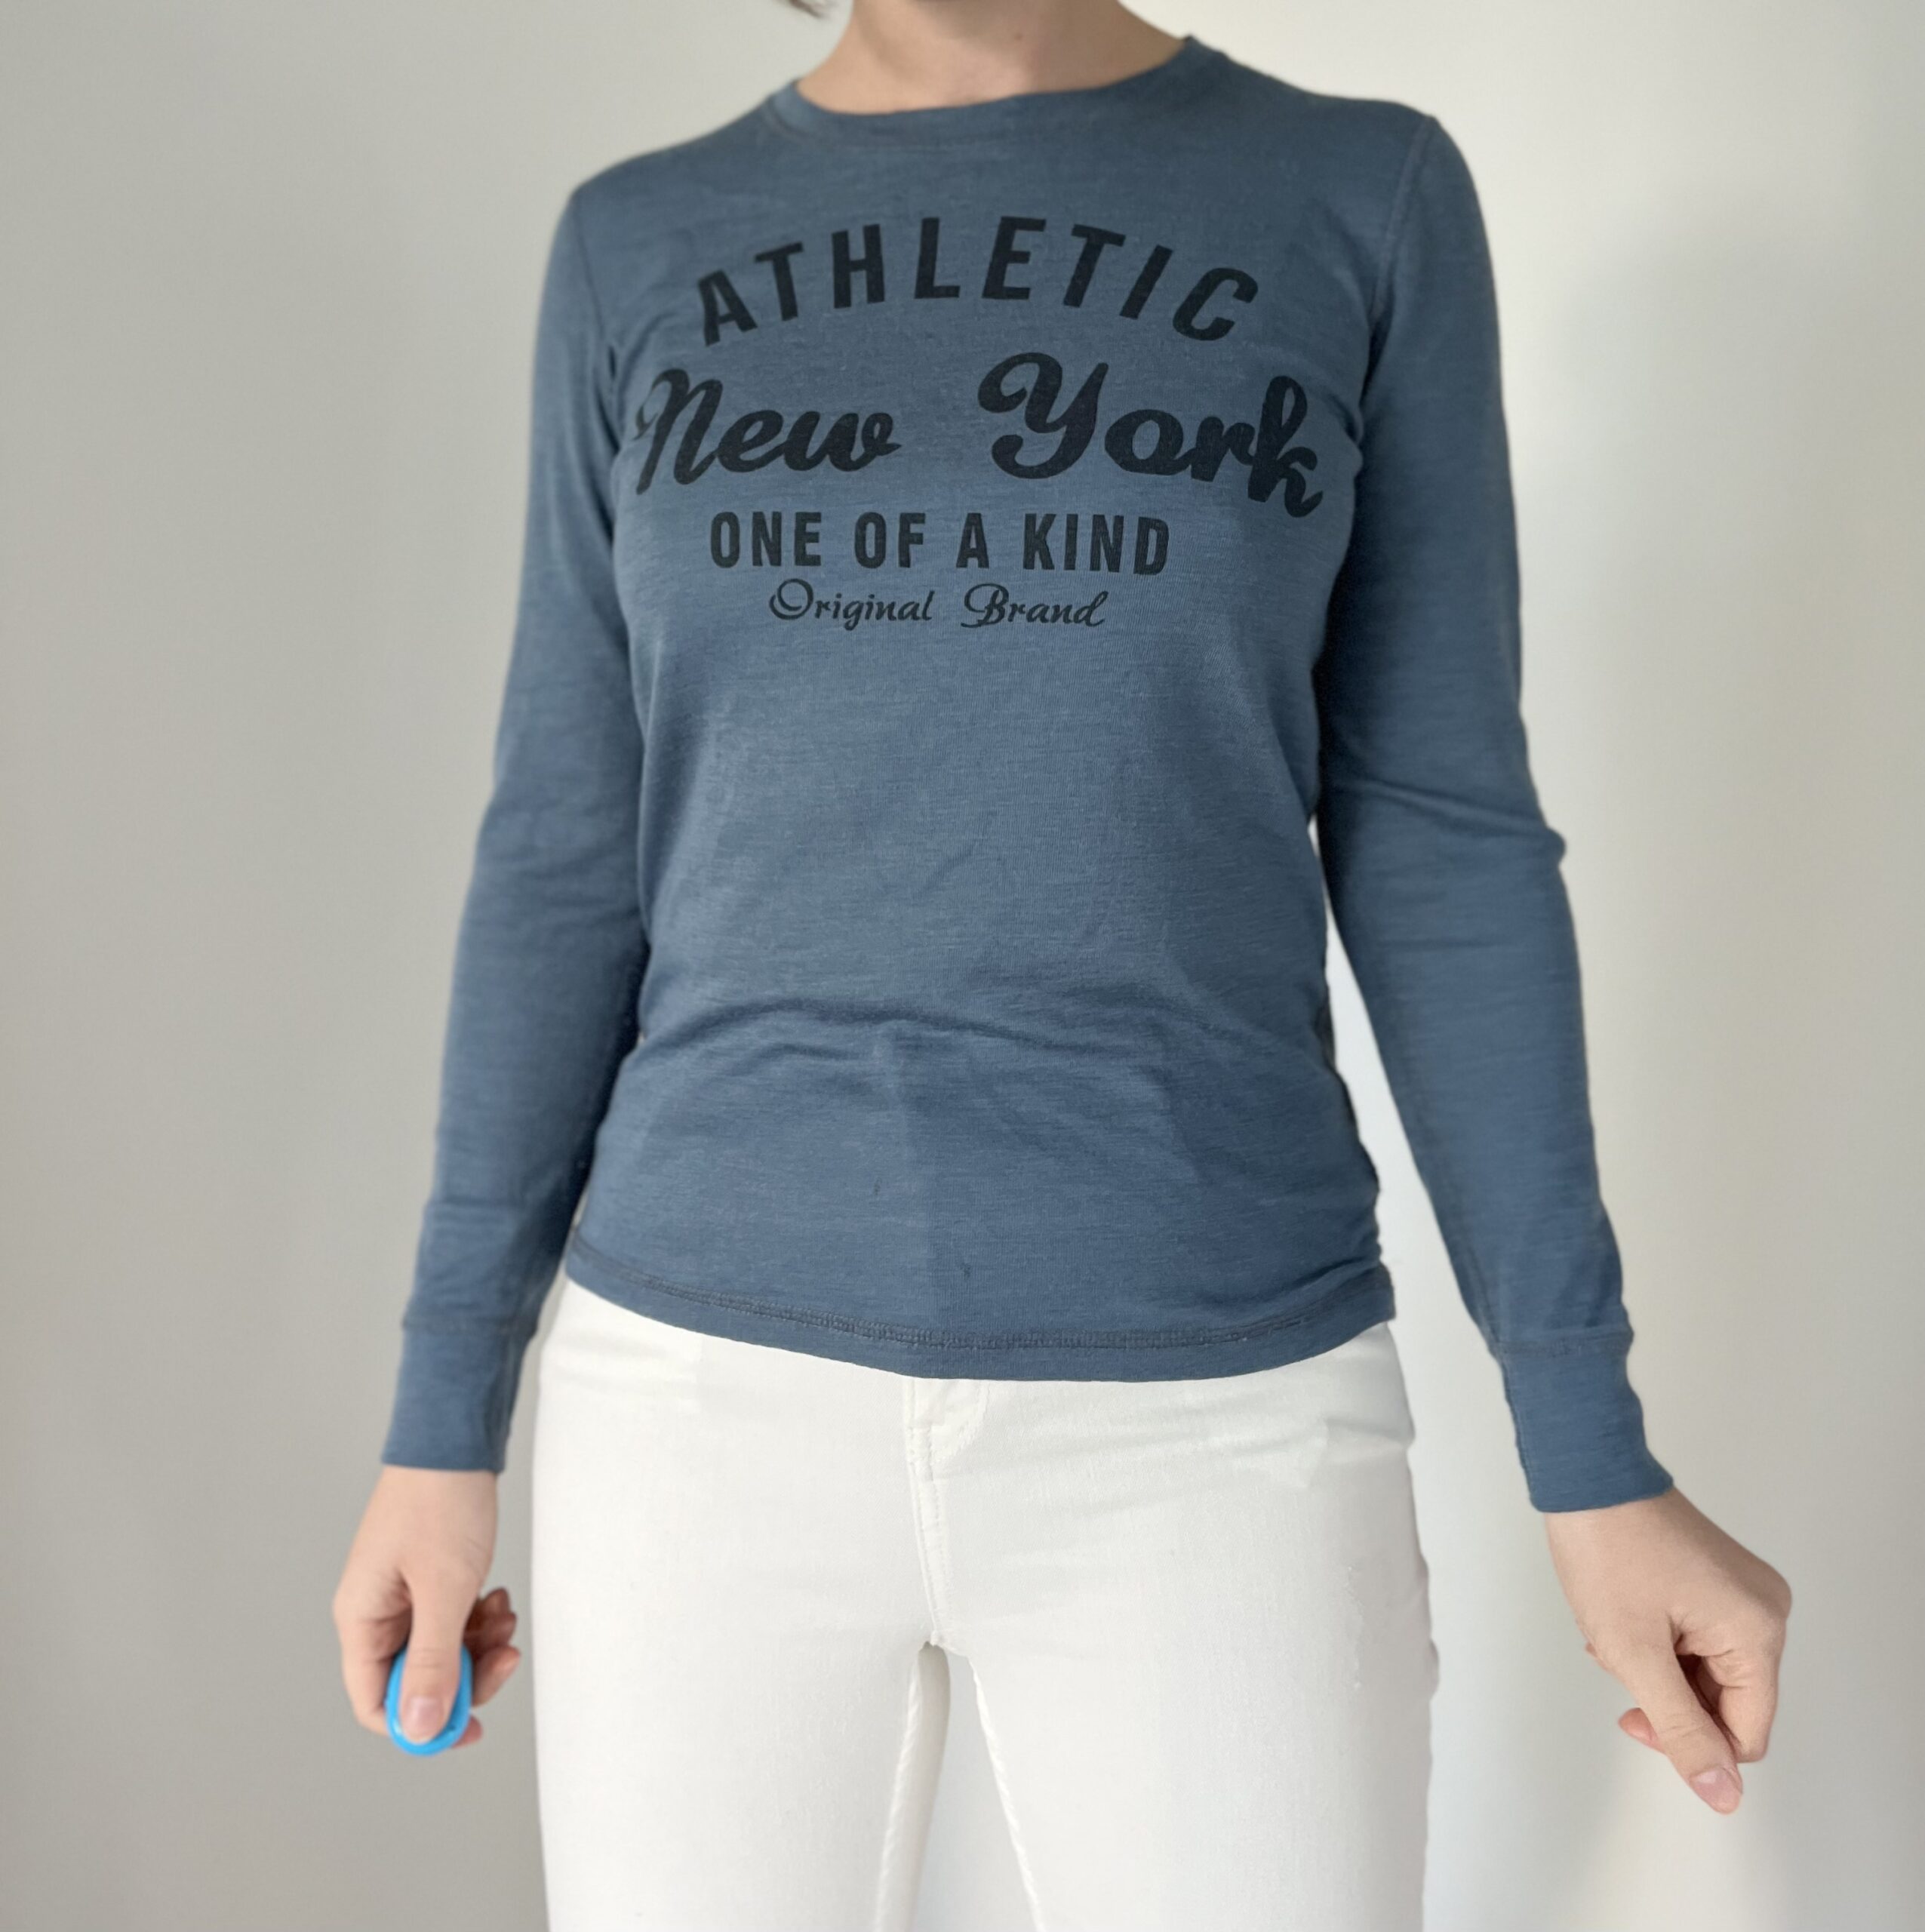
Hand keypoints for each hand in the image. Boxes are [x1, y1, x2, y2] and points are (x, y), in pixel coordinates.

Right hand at [332, 1466, 521, 1747]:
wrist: (456, 1440)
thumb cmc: (441, 1504)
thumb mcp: (443, 1591)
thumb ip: (430, 1663)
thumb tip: (419, 1730)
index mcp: (361, 1620)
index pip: (375, 1704)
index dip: (421, 1726)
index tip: (471, 1726)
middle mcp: (376, 1613)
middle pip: (414, 1681)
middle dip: (465, 1675)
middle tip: (507, 1655)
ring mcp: (402, 1595)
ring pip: (440, 1651)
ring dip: (478, 1644)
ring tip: (504, 1613)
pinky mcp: (428, 1580)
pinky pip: (452, 1621)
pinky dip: (478, 1618)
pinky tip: (498, 1595)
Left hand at [1543, 1485, 1789, 1812]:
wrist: (1587, 1474)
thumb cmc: (1607, 1552)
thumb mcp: (1636, 1654)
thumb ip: (1681, 1730)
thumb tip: (1724, 1796)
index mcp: (1759, 1631)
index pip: (1745, 1732)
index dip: (1691, 1741)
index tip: (1633, 1711)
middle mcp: (1766, 1611)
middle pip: (1728, 1700)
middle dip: (1667, 1694)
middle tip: (1617, 1658)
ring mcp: (1744, 1592)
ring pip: (1708, 1671)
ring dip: (1658, 1667)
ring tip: (1613, 1632)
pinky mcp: (1720, 1579)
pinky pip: (1701, 1638)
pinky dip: (1662, 1642)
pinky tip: (1624, 1619)